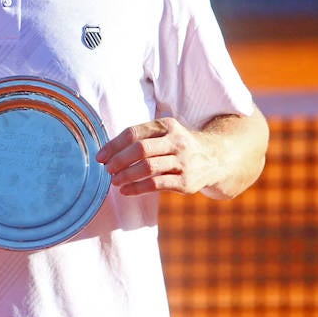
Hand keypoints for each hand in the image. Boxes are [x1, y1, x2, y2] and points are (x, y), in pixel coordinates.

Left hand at [95, 117, 217, 196]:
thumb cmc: (179, 146)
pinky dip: (136, 188)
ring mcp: (183, 162)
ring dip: (126, 175)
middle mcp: (177, 142)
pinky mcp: (187, 182)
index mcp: (167, 126)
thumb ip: (142, 138)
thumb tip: (107, 153)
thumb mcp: (166, 133)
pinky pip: (156, 185)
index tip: (101, 157)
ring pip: (147, 168)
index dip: (114, 145)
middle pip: (140, 149)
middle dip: (118, 160)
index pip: (134, 133)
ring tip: (114, 180)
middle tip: (107, 169)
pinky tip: (125, 191)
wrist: (217, 158)